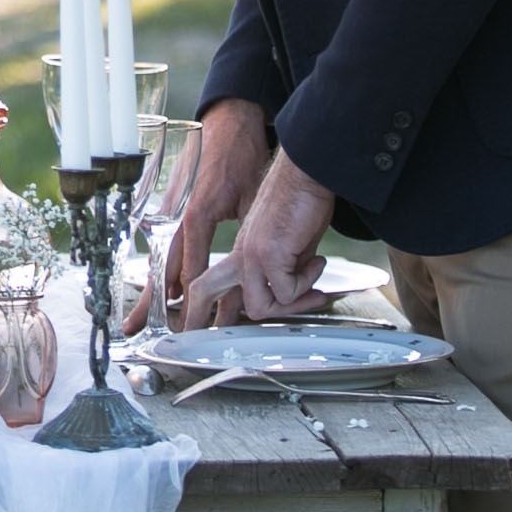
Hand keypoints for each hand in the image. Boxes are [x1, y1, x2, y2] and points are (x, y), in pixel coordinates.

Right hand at [124, 98, 269, 335]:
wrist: (229, 120)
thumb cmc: (241, 156)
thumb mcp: (251, 199)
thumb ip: (246, 237)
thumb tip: (251, 273)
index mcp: (197, 217)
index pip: (189, 271)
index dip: (188, 305)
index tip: (185, 329)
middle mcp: (176, 216)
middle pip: (161, 270)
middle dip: (149, 304)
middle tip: (133, 330)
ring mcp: (169, 209)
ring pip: (157, 257)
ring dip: (150, 288)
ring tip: (137, 316)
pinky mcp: (170, 203)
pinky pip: (162, 242)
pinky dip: (158, 265)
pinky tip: (156, 283)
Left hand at [183, 148, 334, 327]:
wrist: (306, 171)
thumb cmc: (300, 200)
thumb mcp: (287, 245)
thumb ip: (282, 272)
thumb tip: (291, 296)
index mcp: (240, 250)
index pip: (209, 282)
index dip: (200, 307)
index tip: (198, 328)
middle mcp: (239, 253)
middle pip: (201, 292)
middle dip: (196, 320)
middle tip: (196, 340)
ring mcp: (250, 254)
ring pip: (257, 307)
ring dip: (291, 304)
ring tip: (311, 286)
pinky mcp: (267, 253)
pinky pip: (286, 292)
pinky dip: (307, 284)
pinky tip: (316, 262)